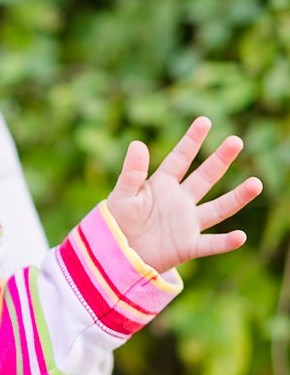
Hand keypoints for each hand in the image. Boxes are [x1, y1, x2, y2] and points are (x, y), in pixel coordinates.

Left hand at [105, 116, 262, 273]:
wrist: (117, 253)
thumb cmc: (119, 221)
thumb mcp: (122, 195)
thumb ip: (131, 172)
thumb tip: (138, 144)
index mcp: (162, 185)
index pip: (180, 159)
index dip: (191, 141)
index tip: (204, 121)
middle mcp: (180, 201)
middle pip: (205, 177)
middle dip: (220, 160)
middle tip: (236, 141)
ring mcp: (186, 223)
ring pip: (218, 208)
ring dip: (237, 198)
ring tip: (257, 183)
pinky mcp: (187, 246)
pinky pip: (210, 244)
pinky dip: (225, 242)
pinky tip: (241, 236)